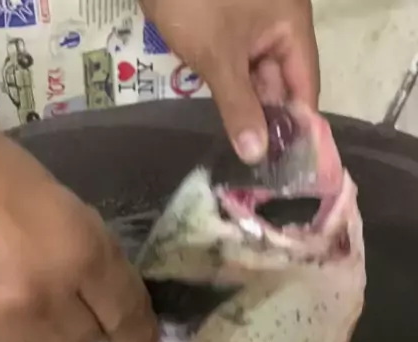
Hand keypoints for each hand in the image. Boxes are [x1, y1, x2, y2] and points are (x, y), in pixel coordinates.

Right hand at [0, 107, 156, 341]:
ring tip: (10, 322)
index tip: (134, 337)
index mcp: (74, 249)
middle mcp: (41, 302)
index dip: (136, 329)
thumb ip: (78, 246)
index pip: (127, 313)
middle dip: (74, 325)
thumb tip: (101, 291)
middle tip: (47, 301)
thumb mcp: (41, 192)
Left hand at [140, 0, 319, 163]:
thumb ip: (239, 107)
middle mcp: (279, 24)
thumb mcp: (218, 57)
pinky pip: (239, 65)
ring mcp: (253, 25)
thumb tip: (256, 154)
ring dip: (251, 109)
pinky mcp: (227, 27)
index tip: (291, 163)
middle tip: (262, 165)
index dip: (300, 125)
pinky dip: (235, 91)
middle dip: (272, 121)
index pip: (306, 85)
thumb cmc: (196, 1)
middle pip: (283, 82)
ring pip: (259, 76)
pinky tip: (229, 121)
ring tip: (246, 152)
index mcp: (291, 23)